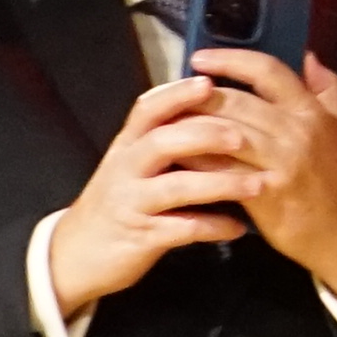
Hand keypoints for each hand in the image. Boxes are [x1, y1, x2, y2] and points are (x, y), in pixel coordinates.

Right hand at [55, 75, 257, 302]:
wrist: (78, 253)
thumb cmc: (121, 199)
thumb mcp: (133, 163)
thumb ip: (165, 136)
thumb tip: (210, 102)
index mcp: (128, 145)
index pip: (148, 109)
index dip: (177, 94)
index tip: (210, 82)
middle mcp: (125, 169)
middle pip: (162, 142)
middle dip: (205, 135)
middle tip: (243, 137)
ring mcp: (132, 203)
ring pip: (176, 187)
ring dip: (220, 184)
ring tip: (258, 185)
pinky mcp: (141, 237)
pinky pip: (181, 230)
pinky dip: (212, 227)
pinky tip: (239, 228)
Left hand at [185, 49, 336, 312]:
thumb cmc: (336, 177)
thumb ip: (326, 89)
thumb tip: (308, 55)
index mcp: (311, 111)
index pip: (268, 71)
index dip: (230, 59)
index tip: (199, 58)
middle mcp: (296, 131)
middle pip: (236, 101)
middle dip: (198, 95)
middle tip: (170, 93)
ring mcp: (280, 162)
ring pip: (224, 133)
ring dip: (191, 126)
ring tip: (166, 123)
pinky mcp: (264, 193)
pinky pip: (221, 169)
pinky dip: (196, 161)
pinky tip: (178, 158)